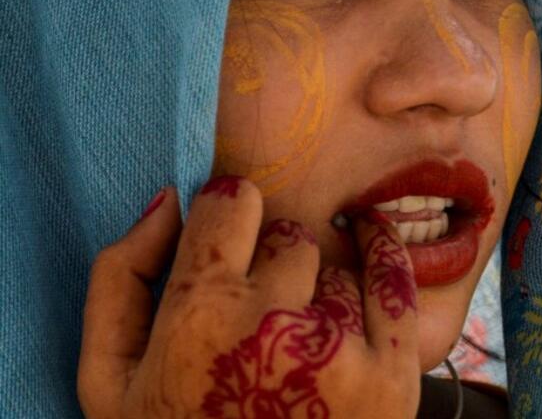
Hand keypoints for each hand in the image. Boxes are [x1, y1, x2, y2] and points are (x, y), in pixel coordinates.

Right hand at [77, 177, 419, 417]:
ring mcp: (338, 351)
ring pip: (336, 265)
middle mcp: (270, 324)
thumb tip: (169, 198)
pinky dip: (382, 252)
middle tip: (259, 316)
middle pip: (288, 236)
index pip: (230, 202)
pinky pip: (394, 278)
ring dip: (317, 292)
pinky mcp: (390, 375)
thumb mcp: (109, 381)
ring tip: (295, 349)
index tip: (229, 235)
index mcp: (196, 315)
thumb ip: (121, 279)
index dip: (226, 216)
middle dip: (272, 264)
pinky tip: (371, 236)